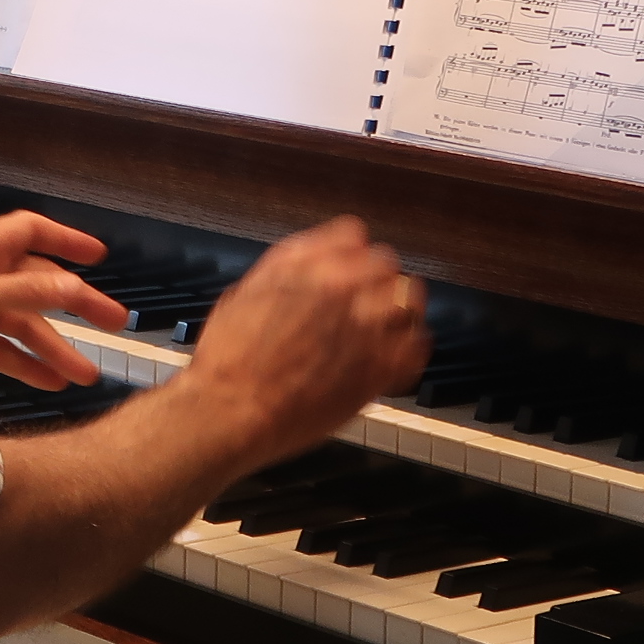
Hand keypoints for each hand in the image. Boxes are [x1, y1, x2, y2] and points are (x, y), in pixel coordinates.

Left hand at [0, 210, 115, 386]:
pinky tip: (52, 382)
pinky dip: (24, 363)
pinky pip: (0, 347)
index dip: (65, 240)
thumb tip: (74, 287)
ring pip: (21, 322)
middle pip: (36, 283)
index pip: (30, 232)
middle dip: (75, 304)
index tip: (99, 256)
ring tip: (87, 375)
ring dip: (53, 346)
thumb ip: (24, 292)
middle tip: (115, 322)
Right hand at [172, 217, 427, 466]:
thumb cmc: (227, 362)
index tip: (350, 264)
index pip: (352, 235)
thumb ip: (284, 270)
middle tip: (367, 298)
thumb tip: (308, 259)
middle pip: (385, 264)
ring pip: (408, 298)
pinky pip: (417, 344)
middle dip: (376, 279)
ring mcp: (364, 327)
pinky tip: (394, 355)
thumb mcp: (242, 294)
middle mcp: (340, 289)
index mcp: (305, 267)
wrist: (232, 409)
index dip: (350, 252)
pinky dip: (410, 347)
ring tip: (387, 325)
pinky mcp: (379, 367)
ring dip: (398, 309)